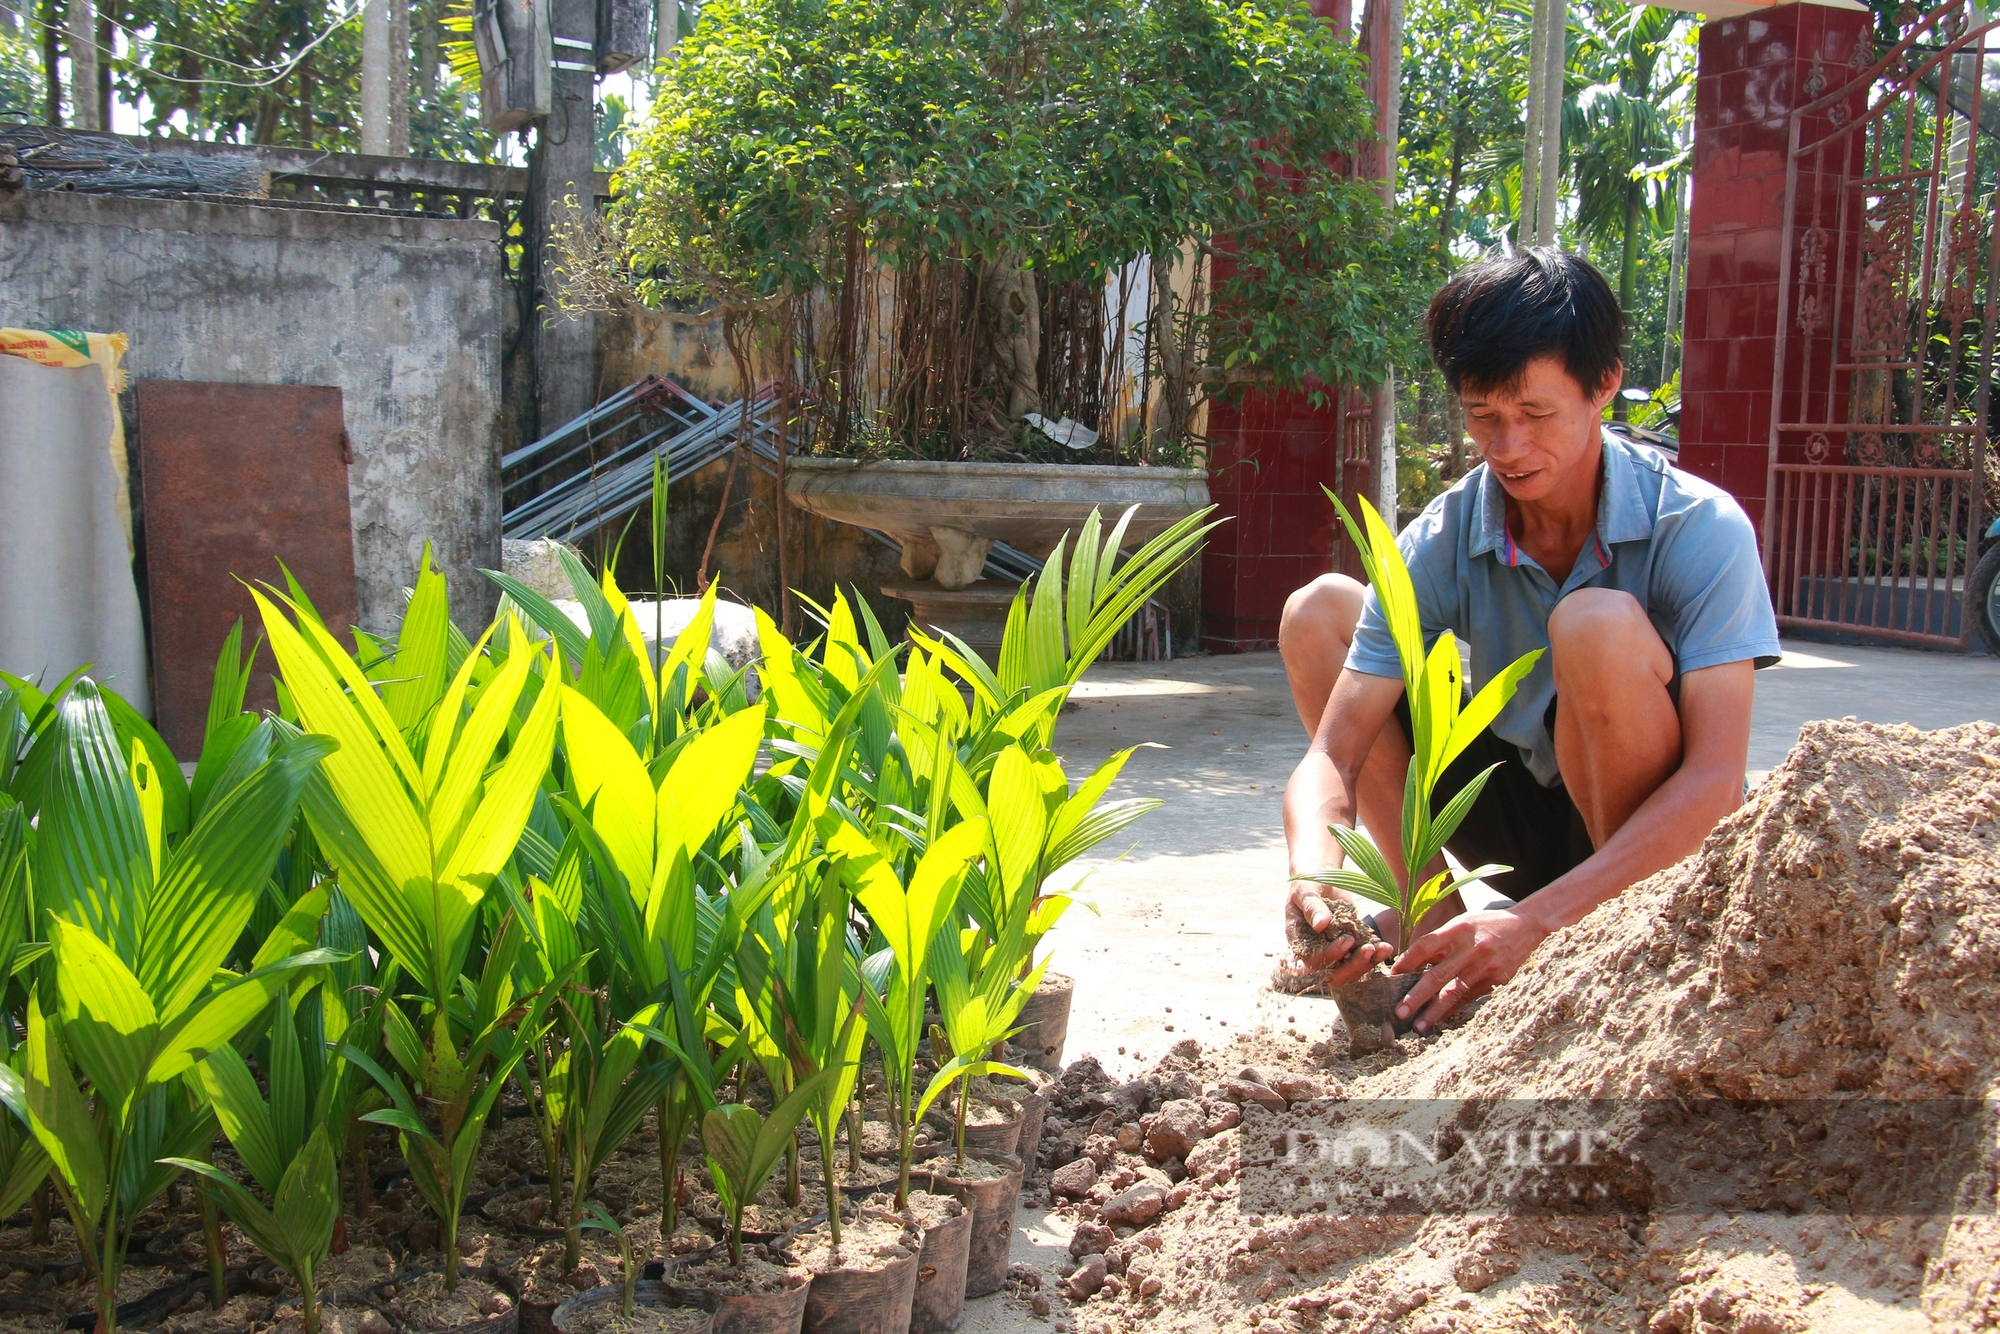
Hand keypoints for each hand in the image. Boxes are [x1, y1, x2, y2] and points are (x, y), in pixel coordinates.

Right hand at [1283, 883, 1392, 988]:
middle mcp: (1317, 952)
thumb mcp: (1306, 892)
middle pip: (1334, 974)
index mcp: (1300, 942)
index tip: (1347, 939)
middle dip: (1352, 966)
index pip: (1314, 960)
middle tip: (1368, 949)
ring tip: (1382, 949)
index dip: (1331, 954)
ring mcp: (1336, 951)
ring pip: (1351, 970)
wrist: (1322, 878)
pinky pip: (1363, 958)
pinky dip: (1375, 955)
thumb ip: (1312, 907)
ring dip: (1367, 963)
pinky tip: (1385, 946)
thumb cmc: (1308, 884)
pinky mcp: (1351, 946)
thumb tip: (1320, 924)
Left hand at [1388, 908, 1546, 1032]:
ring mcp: (1485, 966)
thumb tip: (1411, 965)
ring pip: (1455, 992)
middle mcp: (1470, 948)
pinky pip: (1470, 998)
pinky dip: (1453, 1009)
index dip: (1406, 962)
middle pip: (1438, 975)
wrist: (1525, 926)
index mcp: (1457, 930)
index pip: (1425, 947)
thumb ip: (1439, 942)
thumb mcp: (1461, 924)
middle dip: (1416, 996)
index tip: (1391, 978)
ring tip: (1419, 1026)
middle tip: (1399, 1012)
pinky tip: (1440, 1019)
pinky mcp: (1497, 979)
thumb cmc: (1485, 924)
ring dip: (1435, 1012)